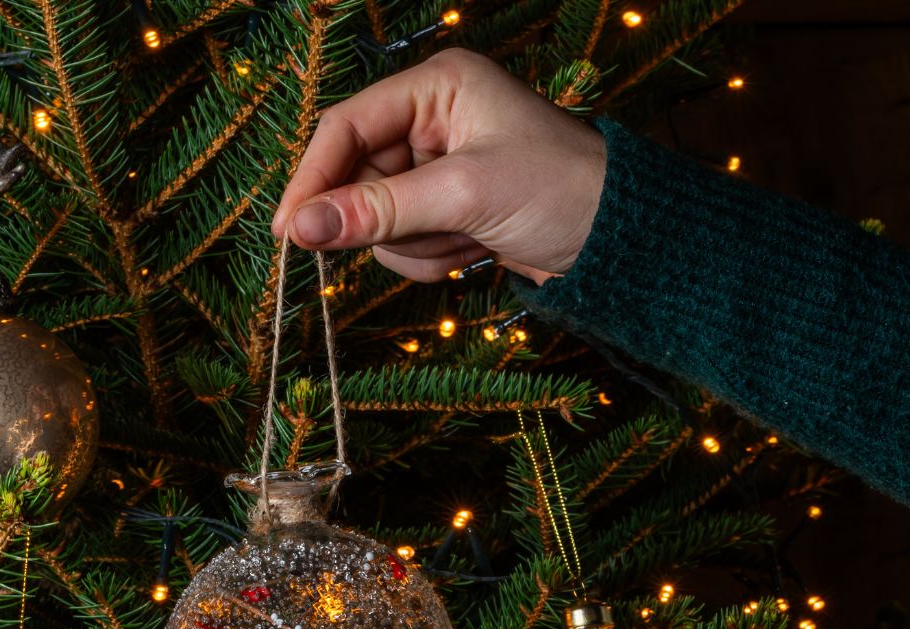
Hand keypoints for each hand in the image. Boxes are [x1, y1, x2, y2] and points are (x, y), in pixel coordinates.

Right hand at [272, 48, 605, 283]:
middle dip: (385, 221)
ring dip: (416, 245)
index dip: (313, 178)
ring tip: (467, 241)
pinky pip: (406, 244)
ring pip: (379, 221)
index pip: (347, 126)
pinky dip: (431, 260)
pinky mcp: (449, 212)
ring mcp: (439, 171)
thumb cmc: (559, 192)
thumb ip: (379, 211)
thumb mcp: (464, 194)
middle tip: (421, 238)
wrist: (620, 242)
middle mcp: (432, 122)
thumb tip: (303, 228)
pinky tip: (472, 253)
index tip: (289, 231)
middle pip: (359, 178)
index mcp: (436, 87)